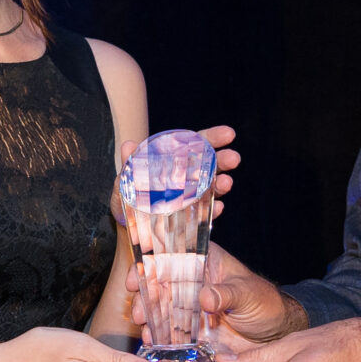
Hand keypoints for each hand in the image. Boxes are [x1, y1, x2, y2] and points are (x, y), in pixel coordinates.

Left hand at [114, 125, 241, 226]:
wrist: (129, 227)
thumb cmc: (129, 198)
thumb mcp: (126, 180)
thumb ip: (129, 164)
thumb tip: (128, 145)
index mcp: (176, 161)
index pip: (198, 144)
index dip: (213, 137)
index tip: (230, 134)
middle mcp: (189, 177)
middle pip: (211, 164)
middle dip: (224, 160)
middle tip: (234, 159)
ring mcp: (193, 197)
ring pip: (212, 188)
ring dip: (221, 185)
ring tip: (226, 183)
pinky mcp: (193, 218)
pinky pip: (205, 213)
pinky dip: (212, 210)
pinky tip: (217, 208)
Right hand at [126, 240, 304, 348]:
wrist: (273, 334)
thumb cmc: (264, 303)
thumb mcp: (248, 294)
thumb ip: (227, 293)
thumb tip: (205, 297)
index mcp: (202, 262)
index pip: (169, 256)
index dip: (147, 265)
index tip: (135, 279)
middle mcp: (189, 282)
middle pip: (156, 284)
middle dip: (143, 298)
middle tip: (140, 314)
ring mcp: (186, 307)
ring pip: (158, 309)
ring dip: (148, 320)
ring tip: (146, 333)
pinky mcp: (188, 330)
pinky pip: (168, 333)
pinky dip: (158, 338)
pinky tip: (153, 344)